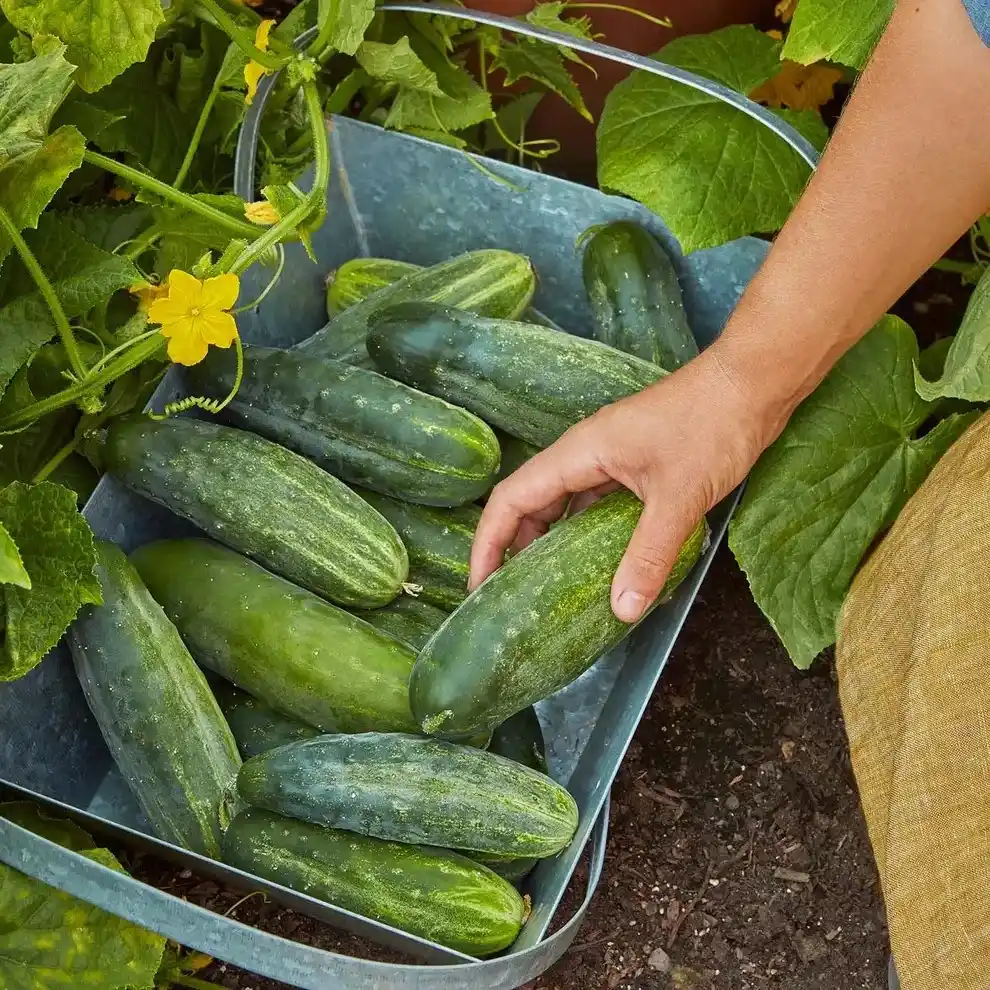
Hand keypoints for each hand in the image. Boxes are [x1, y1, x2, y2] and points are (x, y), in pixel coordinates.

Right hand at [469, 342, 791, 622]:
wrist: (754, 383)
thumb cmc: (712, 426)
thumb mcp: (678, 497)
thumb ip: (648, 554)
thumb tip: (622, 610)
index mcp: (578, 453)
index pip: (512, 499)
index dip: (489, 543)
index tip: (480, 585)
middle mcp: (585, 455)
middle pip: (533, 504)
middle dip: (517, 550)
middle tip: (513, 598)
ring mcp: (612, 461)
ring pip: (568, 508)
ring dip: (556, 546)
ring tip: (552, 592)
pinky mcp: (637, 468)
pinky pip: (600, 508)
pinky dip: (594, 539)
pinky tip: (606, 569)